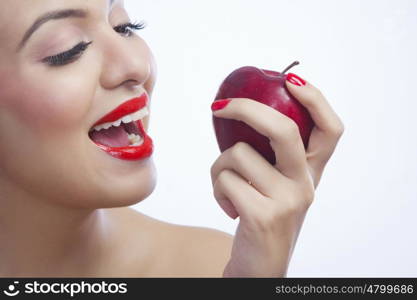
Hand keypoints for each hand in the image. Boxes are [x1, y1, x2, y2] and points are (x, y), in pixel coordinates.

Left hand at [210, 76, 343, 276]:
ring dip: (219, 166)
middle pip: (284, 130)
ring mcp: (288, 201)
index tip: (290, 80)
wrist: (261, 264)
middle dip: (247, 109)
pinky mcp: (264, 216)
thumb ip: (271, 155)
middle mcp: (306, 184)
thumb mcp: (276, 184)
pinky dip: (216, 188)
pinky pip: (226, 180)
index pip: (331, 129)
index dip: (315, 99)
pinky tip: (228, 206)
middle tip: (220, 106)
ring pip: (239, 154)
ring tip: (225, 185)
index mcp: (312, 172)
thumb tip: (240, 110)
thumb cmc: (263, 215)